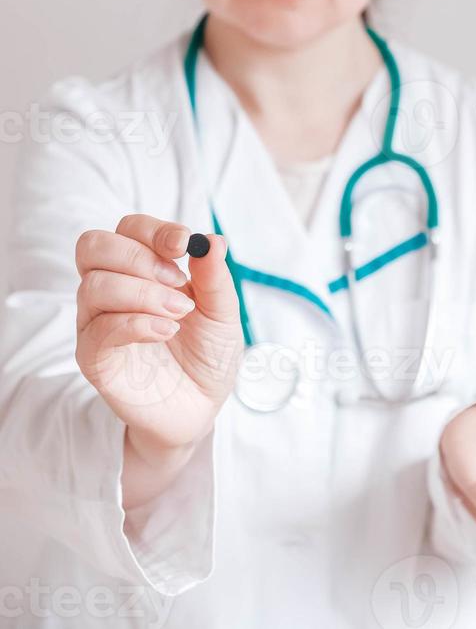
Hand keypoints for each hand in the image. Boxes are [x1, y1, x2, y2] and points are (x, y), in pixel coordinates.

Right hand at [75, 213, 242, 450]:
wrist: (201, 408)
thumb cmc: (207, 355)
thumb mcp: (222, 312)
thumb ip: (214, 277)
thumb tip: (212, 240)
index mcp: (141, 269)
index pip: (128, 228)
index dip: (153, 230)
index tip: (183, 244)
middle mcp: (111, 289)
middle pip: (94, 246)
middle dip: (139, 256)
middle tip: (178, 281)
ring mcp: (97, 322)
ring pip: (93, 285)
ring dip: (142, 293)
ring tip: (178, 313)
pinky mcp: (93, 358)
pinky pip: (98, 330)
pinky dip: (135, 323)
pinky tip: (166, 331)